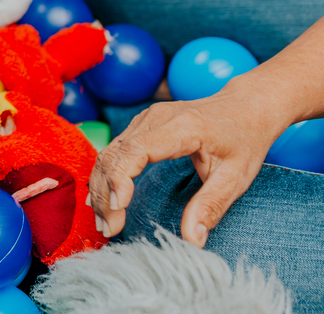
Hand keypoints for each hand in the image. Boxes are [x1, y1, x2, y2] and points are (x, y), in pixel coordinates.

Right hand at [88, 79, 286, 246]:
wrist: (246, 106)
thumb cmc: (244, 139)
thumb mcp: (237, 177)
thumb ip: (211, 207)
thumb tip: (193, 241)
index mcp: (181, 127)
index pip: (136, 150)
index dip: (119, 179)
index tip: (119, 209)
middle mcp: (156, 118)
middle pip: (114, 154)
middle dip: (105, 194)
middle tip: (109, 229)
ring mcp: (145, 119)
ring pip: (108, 153)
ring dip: (101, 187)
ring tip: (105, 221)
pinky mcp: (141, 124)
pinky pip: (114, 150)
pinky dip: (106, 176)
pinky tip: (106, 199)